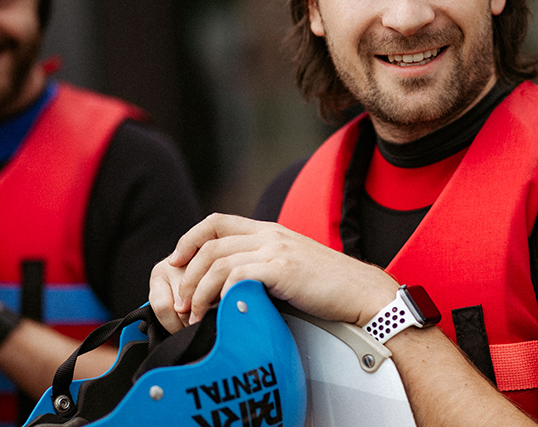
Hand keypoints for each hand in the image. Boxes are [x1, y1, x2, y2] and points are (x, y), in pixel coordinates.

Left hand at [149, 213, 398, 331]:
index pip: (216, 222)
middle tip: (181, 303)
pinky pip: (237, 277)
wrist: (362, 293)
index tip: (175, 263)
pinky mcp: (283, 269)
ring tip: (195, 315)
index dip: (189, 240)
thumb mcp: (292, 266)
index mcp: (269, 231)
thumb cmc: (330, 288)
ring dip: (198, 291)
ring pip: (218, 262)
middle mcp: (270, 234)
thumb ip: (265, 266)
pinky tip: (220, 313)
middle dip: (187, 275)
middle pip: (210, 244)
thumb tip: (234, 286)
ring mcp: (276, 249)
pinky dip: (221, 296)